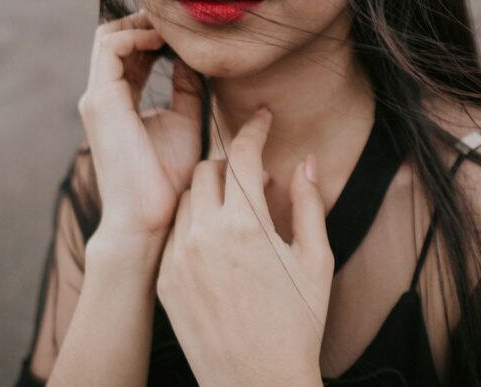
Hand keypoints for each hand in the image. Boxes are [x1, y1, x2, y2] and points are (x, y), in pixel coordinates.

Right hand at [78, 9, 205, 244]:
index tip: (186, 31)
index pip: (128, 52)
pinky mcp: (101, 101)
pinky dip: (137, 35)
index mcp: (118, 101)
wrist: (148, 217)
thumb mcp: (185, 121)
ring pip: (108, 37)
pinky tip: (166, 42)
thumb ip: (186, 89)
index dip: (154, 33)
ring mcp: (98, 98)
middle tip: (180, 20)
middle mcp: (102, 96)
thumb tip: (194, 59)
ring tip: (175, 26)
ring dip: (142, 24)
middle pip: (114, 38)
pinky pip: (111, 49)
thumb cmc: (167, 179)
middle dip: (146, 21)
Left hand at [156, 107, 332, 385]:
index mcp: (248, 225)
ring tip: (237, 212)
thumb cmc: (297, 323)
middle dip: (232, 164)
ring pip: (186, 198)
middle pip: (208, 169)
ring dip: (210, 192)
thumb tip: (306, 162)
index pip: (243, 155)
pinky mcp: (165, 280)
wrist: (257, 382)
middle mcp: (206, 234)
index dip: (254, 130)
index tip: (263, 120)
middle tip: (254, 177)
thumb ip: (309, 204)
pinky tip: (217, 242)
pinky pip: (174, 232)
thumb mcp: (315, 261)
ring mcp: (179, 258)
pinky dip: (194, 223)